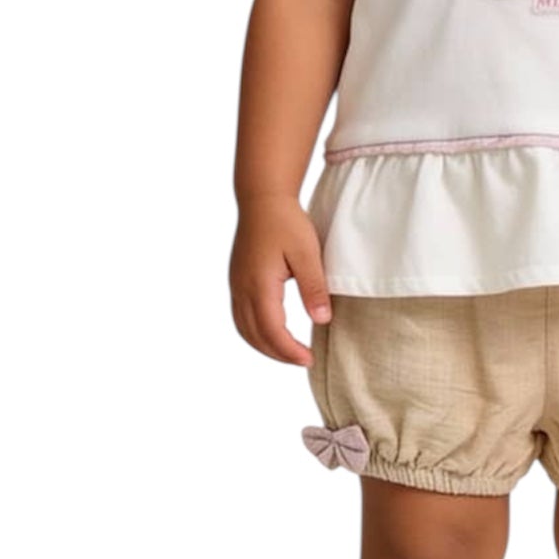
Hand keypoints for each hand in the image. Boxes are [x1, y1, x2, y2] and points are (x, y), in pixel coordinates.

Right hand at [229, 194, 331, 365]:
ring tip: (289, 352)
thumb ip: (314, 288)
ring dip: (264, 345)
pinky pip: (240, 317)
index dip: (289, 351)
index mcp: (259, 285)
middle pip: (255, 336)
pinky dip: (254, 333)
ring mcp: (236, 285)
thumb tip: (322, 320)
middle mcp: (242, 289)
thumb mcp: (307, 253)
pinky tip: (271, 333)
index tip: (309, 359)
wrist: (262, 199)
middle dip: (278, 354)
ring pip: (244, 329)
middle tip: (303, 360)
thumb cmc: (286, 222)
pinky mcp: (236, 280)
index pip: (272, 331)